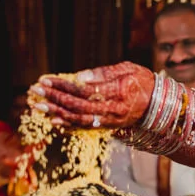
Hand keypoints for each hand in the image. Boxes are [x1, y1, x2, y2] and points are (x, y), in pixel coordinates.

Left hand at [31, 62, 155, 129]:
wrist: (159, 106)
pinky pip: (85, 127)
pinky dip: (68, 124)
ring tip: (38, 106)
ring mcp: (111, 120)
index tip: (44, 79)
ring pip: (79, 119)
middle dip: (54, 98)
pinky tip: (53, 120)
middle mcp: (114, 109)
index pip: (84, 90)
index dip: (62, 86)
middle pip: (77, 106)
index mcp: (119, 91)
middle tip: (34, 91)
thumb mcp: (128, 68)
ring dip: (56, 112)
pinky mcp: (108, 126)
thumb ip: (104, 73)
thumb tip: (79, 77)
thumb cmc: (144, 81)